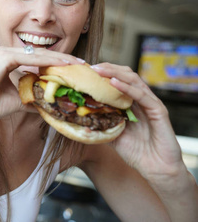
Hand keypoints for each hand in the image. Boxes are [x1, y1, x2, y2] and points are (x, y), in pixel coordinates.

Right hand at [0, 46, 83, 123]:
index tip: (76, 68)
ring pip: (39, 55)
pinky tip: (64, 65)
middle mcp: (7, 52)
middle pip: (42, 54)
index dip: (58, 63)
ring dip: (60, 59)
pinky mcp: (3, 57)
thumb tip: (50, 106)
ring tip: (78, 64)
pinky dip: (48, 62)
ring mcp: (4, 52)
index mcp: (9, 59)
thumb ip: (34, 98)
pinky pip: (31, 59)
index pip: (39, 59)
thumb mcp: (19, 100)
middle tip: (83, 64)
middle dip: (64, 59)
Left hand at [90, 63, 183, 179]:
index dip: (102, 74)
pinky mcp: (158, 110)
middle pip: (125, 75)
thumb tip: (78, 120)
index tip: (84, 71)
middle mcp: (141, 99)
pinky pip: (142, 95)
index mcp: (131, 102)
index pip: (117, 80)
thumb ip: (99, 125)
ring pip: (133, 80)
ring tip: (98, 70)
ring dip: (114, 73)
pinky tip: (114, 82)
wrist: (156, 169)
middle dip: (107, 68)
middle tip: (89, 67)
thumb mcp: (111, 135)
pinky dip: (127, 87)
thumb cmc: (136, 152)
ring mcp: (150, 103)